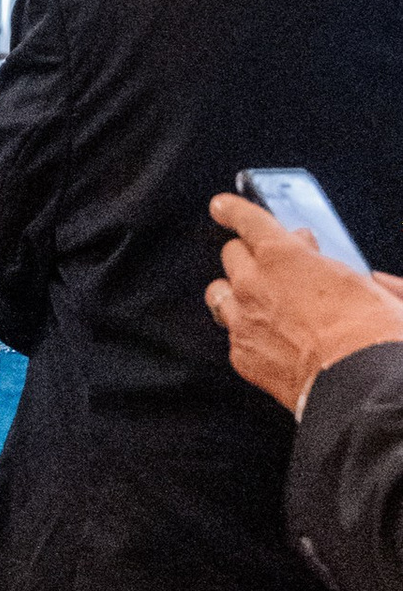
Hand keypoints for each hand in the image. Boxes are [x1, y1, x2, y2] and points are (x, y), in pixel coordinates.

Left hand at [206, 194, 402, 417]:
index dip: (233, 210)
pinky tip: (267, 337)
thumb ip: (350, 272)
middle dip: (250, 255)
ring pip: (220, 293)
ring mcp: (243, 321)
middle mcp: (254, 284)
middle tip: (272, 264)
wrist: (360, 384)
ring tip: (256, 298)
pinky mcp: (242, 354)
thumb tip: (365, 277)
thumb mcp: (368, 287)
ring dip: (236, 291)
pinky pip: (233, 334)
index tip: (223, 206)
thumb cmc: (371, 333)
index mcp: (284, 257)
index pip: (247, 221)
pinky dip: (247, 332)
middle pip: (232, 256)